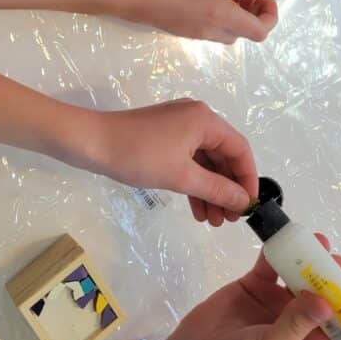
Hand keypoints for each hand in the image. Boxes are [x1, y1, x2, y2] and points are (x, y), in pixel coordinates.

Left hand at [92, 99, 257, 222]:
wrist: (92, 142)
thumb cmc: (139, 155)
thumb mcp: (182, 176)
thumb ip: (217, 189)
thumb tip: (245, 202)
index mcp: (205, 120)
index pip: (240, 149)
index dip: (248, 179)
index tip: (249, 207)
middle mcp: (196, 118)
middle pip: (223, 156)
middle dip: (227, 189)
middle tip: (228, 220)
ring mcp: (178, 127)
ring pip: (205, 162)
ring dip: (210, 190)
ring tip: (212, 221)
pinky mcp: (164, 137)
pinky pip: (188, 161)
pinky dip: (193, 183)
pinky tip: (196, 208)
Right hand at [105, 0, 278, 42]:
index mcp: (220, 16)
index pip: (259, 31)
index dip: (269, 15)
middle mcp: (210, 31)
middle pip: (244, 33)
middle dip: (252, 14)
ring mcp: (194, 34)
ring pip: (226, 33)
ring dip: (234, 15)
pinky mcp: (180, 30)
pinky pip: (209, 29)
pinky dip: (217, 15)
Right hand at [162, 234, 340, 339]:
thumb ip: (297, 324)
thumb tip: (325, 301)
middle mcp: (301, 326)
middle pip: (325, 297)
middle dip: (333, 277)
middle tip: (333, 258)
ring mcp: (278, 304)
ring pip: (301, 278)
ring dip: (310, 260)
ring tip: (316, 240)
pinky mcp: (256, 287)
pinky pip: (272, 265)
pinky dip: (278, 251)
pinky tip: (283, 238)